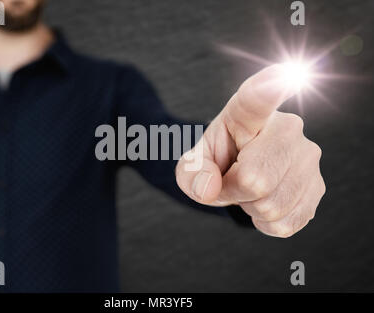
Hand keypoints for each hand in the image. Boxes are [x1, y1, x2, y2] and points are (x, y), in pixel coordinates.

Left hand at [176, 64, 324, 237]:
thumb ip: (191, 173)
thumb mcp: (194, 165)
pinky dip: (266, 223)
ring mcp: (308, 156)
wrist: (243, 178)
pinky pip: (285, 222)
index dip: (270, 88)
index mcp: (247, 114)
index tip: (286, 75)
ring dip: (251, 208)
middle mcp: (286, 128)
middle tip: (232, 180)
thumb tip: (209, 188)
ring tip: (251, 189)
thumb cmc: (218, 163)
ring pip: (271, 205)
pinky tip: (265, 202)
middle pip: (255, 179)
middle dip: (234, 191)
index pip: (257, 99)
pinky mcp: (318, 186)